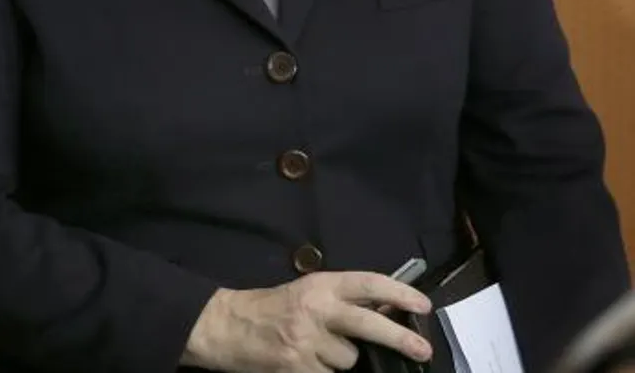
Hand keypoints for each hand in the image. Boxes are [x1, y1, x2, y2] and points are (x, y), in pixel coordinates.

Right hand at [182, 272, 433, 371]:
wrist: (224, 327)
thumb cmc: (270, 309)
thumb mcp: (306, 294)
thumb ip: (342, 301)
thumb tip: (389, 311)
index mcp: (319, 286)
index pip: (367, 283)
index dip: (399, 292)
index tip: (423, 305)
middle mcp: (314, 310)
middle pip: (369, 324)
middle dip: (401, 338)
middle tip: (423, 350)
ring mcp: (306, 341)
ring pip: (350, 360)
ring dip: (343, 361)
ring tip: (318, 352)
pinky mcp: (297, 367)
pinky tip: (307, 364)